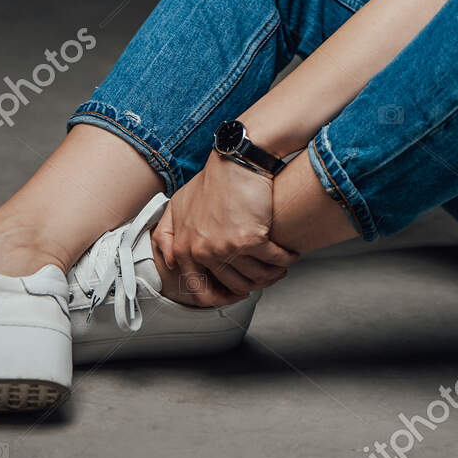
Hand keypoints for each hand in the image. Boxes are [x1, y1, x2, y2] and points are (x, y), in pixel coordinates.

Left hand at [151, 154, 299, 307]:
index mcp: (184, 248)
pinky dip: (285, 259)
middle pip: (233, 286)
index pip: (199, 291)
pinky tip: (289, 254)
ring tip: (279, 266)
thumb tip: (171, 261)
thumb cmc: (212, 180)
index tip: (236, 293)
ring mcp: (225, 247)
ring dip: (273, 274)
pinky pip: (274, 261)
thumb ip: (168, 235)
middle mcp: (202, 251)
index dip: (222, 297)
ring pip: (256, 278)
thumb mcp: (178, 205)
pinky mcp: (250, 239)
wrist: (237, 160)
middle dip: (253, 285)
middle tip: (264, 276)